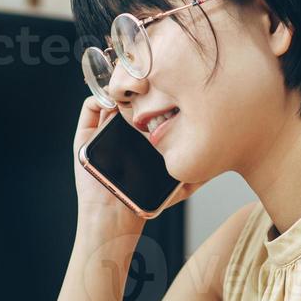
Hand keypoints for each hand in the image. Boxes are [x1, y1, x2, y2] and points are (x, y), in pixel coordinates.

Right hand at [72, 97, 204, 223]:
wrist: (112, 214)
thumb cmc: (141, 201)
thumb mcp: (175, 186)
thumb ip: (194, 174)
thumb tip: (215, 163)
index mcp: (141, 135)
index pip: (148, 106)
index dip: (157, 96)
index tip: (169, 92)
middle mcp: (121, 128)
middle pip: (129, 97)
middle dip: (139, 88)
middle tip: (150, 86)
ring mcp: (102, 129)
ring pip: (110, 97)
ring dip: (119, 88)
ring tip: (132, 91)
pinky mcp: (85, 134)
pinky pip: (90, 106)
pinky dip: (100, 98)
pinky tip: (113, 104)